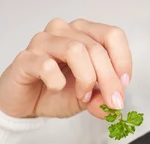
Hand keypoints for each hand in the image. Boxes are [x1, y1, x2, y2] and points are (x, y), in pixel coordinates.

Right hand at [0, 18, 130, 118]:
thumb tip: (114, 106)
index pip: (113, 35)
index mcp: (83, 34)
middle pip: (97, 48)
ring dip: (86, 79)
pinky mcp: (26, 58)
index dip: (123, 61)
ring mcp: (43, 41)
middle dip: (109, 80)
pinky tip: (55, 88)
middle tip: (111, 102)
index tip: (123, 85)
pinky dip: (57, 82)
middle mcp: (64, 31)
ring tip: (83, 95)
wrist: (26, 104)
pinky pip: (47, 65)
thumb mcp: (89, 99)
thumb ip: (103, 99)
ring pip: (75, 50)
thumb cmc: (56, 92)